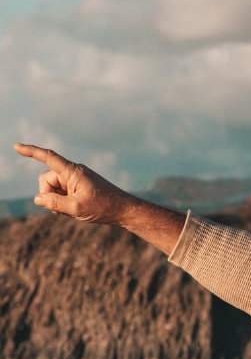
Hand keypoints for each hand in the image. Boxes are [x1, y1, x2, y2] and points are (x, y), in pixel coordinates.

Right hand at [15, 143, 134, 225]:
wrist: (125, 211)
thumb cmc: (104, 208)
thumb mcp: (77, 208)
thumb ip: (55, 203)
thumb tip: (38, 198)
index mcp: (73, 172)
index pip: (48, 157)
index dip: (31, 152)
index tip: (16, 146)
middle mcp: (74, 172)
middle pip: (47, 180)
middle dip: (49, 196)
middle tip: (61, 211)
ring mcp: (77, 179)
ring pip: (53, 189)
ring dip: (57, 201)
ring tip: (73, 211)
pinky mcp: (80, 187)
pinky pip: (63, 193)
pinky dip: (64, 203)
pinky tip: (77, 210)